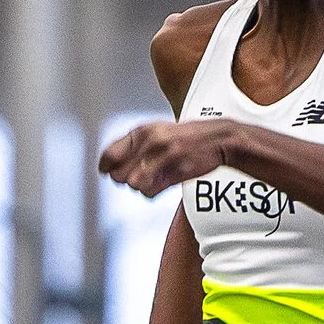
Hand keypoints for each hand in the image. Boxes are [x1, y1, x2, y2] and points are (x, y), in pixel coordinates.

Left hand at [97, 121, 238, 198]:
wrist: (217, 139)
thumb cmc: (185, 137)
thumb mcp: (156, 132)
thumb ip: (134, 145)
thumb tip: (109, 164)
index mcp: (143, 131)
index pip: (110, 154)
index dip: (106, 166)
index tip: (107, 171)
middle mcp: (151, 142)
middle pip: (119, 174)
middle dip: (124, 179)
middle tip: (134, 176)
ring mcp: (164, 157)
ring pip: (134, 185)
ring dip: (140, 186)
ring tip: (150, 179)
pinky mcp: (175, 172)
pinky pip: (150, 192)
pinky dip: (151, 192)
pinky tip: (158, 184)